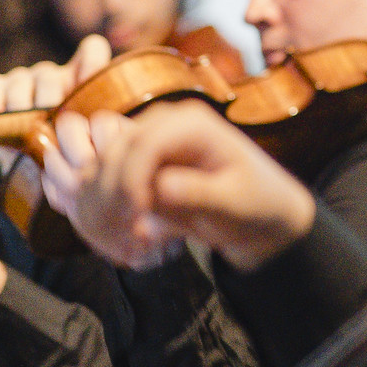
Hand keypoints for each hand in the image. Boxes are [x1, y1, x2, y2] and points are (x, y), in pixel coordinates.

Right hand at [62, 102, 315, 271]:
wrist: (261, 213)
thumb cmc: (257, 203)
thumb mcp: (235, 203)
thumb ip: (200, 193)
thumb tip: (160, 186)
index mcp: (193, 123)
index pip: (145, 143)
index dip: (131, 179)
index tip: (136, 216)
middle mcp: (165, 124)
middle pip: (117, 151)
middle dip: (113, 195)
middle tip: (126, 237)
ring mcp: (149, 142)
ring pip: (104, 167)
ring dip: (105, 205)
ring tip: (127, 242)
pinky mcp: (138, 164)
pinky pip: (108, 182)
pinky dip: (107, 209)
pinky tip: (126, 238)